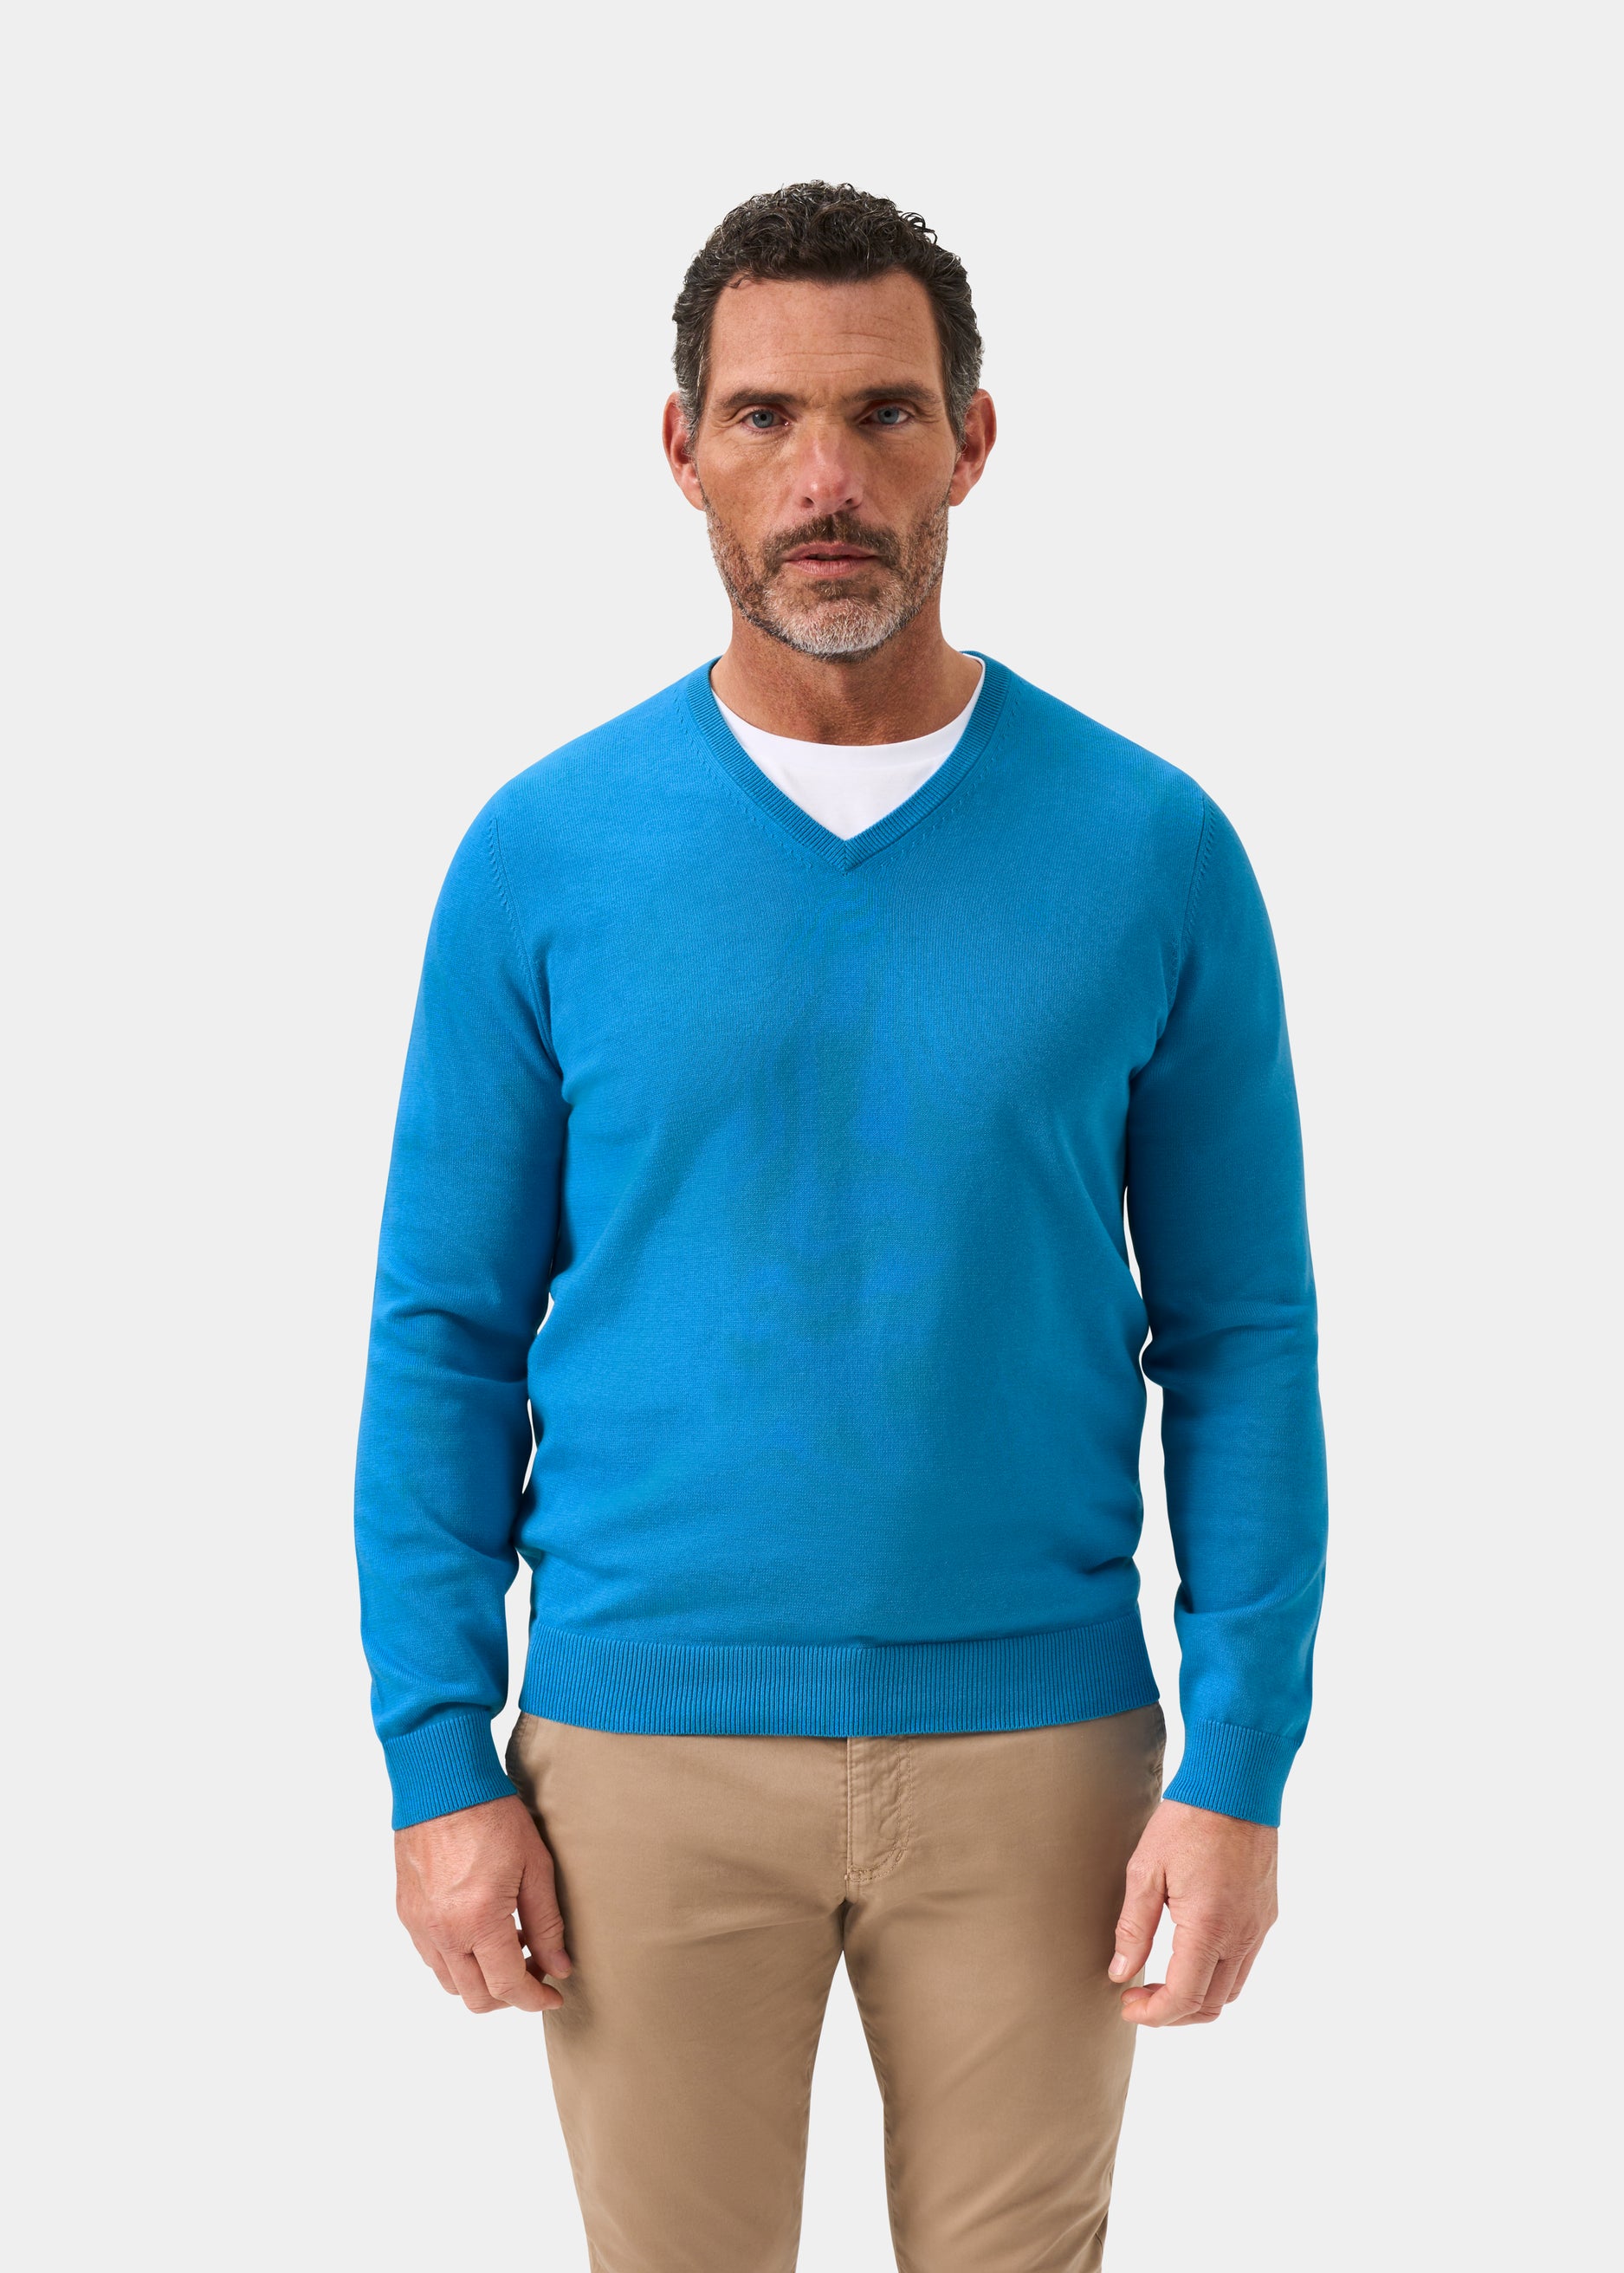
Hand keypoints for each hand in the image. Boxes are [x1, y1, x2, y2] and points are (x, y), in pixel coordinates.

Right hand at [395, 1794, 571, 2014]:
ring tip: (509, 1946)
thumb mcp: (534, 1866)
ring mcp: (420, 1925)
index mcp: (478, 1921)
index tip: (554, 1996)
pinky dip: (458, 1960)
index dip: (535, 1999)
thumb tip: (559, 1967)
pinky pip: (431, 1957)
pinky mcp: (407, 1913)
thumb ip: (547, 1924)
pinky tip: (480, 1931)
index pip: (507, 1987)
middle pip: (476, 1997)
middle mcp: (443, 1932)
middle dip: (509, 1996)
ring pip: (451, 1983)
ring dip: (481, 1979)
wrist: (442, 1783)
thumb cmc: (492, 1815)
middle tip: (535, 1971)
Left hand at [1109, 1797, 1277, 2025]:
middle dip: (1173, 2013)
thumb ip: (1133, 1927)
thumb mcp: (1146, 1870)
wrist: (1235, 1785)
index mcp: (1209, 1927)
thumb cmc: (1187, 1821)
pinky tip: (1190, 1955)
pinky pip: (1245, 1963)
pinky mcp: (1266, 1914)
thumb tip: (1121, 1972)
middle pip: (1212, 2005)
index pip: (1184, 1998)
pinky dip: (1217, 1976)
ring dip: (1197, 1998)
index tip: (1127, 2005)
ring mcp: (1258, 1926)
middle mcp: (1241, 1935)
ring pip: (1232, 1989)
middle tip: (1139, 1997)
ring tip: (1161, 1982)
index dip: (1153, 2014)